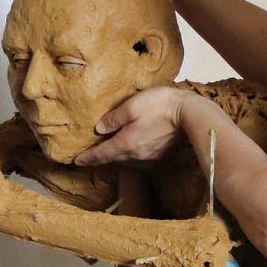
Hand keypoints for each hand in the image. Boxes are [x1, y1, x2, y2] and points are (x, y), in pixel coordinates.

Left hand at [74, 87, 191, 166]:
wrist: (190, 114)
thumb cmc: (161, 105)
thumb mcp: (132, 105)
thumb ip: (114, 118)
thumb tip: (100, 128)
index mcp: (125, 143)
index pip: (100, 154)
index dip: (87, 157)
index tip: (76, 161)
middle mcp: (135, 156)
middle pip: (112, 159)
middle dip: (98, 158)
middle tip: (87, 157)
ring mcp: (149, 158)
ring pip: (125, 160)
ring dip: (115, 157)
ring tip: (106, 151)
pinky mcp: (159, 156)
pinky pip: (138, 159)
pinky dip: (129, 155)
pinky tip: (129, 149)